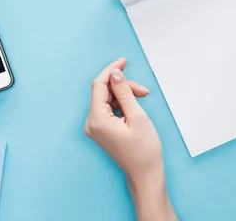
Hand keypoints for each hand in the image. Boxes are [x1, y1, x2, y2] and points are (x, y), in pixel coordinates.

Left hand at [85, 59, 175, 220]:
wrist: (145, 175)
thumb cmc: (144, 151)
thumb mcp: (138, 116)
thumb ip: (124, 92)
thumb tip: (115, 74)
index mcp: (97, 120)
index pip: (99, 85)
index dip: (111, 70)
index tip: (124, 61)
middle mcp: (91, 123)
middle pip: (103, 91)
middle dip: (123, 86)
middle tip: (143, 91)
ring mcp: (95, 127)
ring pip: (107, 98)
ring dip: (124, 94)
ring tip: (142, 99)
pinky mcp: (101, 129)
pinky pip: (108, 108)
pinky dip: (121, 103)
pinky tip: (134, 106)